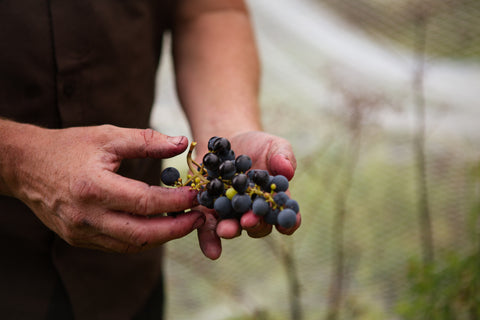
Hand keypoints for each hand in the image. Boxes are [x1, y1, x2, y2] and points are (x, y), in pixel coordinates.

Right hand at [3, 123, 203, 252]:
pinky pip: (117, 245)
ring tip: (184, 223)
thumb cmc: (69, 147)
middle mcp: (86, 216)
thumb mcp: (108, 136)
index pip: (145, 202)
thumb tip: (183, 143)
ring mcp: (81, 232)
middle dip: (176, 229)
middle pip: (142, 234)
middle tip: (200, 218)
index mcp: (93, 187)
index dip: (175, 201)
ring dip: (162, 236)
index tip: (196, 195)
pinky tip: (158, 226)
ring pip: (131, 245)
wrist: (26, 165)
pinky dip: (142, 238)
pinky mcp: (78, 239)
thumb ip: (147, 141)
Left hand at [195, 131, 300, 259]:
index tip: (287, 223)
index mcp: (273, 200)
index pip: (286, 215)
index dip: (289, 221)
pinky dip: (209, 239)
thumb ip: (282, 156)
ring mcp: (231, 214)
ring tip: (225, 230)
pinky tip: (210, 249)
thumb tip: (287, 170)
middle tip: (249, 220)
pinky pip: (209, 228)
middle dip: (254, 224)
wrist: (227, 141)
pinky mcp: (210, 211)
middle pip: (258, 225)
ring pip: (233, 228)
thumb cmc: (257, 146)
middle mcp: (253, 212)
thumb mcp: (273, 145)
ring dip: (230, 231)